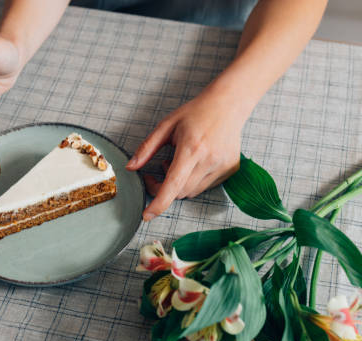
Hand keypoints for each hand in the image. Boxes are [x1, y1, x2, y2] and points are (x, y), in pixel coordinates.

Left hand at [126, 90, 245, 220]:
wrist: (229, 104)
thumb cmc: (195, 112)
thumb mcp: (166, 125)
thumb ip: (146, 148)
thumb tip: (130, 168)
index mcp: (191, 148)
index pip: (173, 185)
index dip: (159, 203)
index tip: (147, 215)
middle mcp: (209, 160)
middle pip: (180, 192)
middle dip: (164, 188)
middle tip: (158, 168)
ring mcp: (223, 166)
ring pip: (192, 192)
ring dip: (179, 184)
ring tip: (178, 161)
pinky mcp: (231, 170)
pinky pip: (205, 186)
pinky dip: (194, 180)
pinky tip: (194, 162)